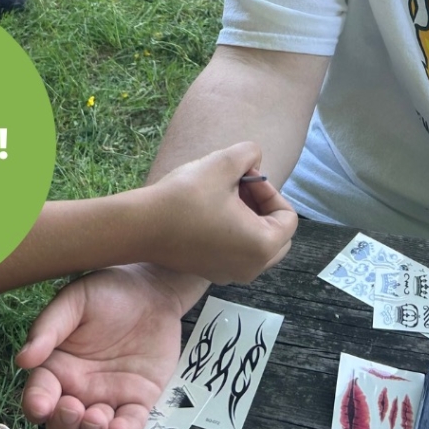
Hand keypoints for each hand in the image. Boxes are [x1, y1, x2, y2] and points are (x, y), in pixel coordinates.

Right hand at [16, 265, 184, 428]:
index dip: (36, 405)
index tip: (41, 404)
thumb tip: (22, 359)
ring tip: (97, 418)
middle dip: (63, 425)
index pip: (38, 396)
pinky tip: (120, 428)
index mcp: (58, 367)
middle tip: (73, 408)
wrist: (153, 289)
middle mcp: (79, 389)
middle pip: (61, 426)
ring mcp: (109, 397)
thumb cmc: (109, 291)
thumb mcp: (75, 300)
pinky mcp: (138, 400)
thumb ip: (48, 327)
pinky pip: (129, 427)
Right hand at [139, 141, 297, 283]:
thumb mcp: (224, 162)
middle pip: (278, 234)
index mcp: (262, 246)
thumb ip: (250, 153)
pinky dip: (234, 232)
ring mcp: (231, 275)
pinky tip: (210, 212)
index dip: (269, 191)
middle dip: (264, 207)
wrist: (140, 226)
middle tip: (238, 187)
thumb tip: (256, 159)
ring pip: (258, 244)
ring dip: (249, 218)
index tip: (244, 178)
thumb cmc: (184, 197)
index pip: (288, 217)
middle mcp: (252, 268)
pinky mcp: (212, 273)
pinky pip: (238, 252)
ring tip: (224, 197)